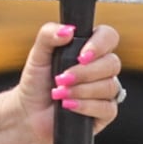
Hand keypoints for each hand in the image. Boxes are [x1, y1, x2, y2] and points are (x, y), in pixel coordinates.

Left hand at [17, 22, 121, 143]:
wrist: (30, 112)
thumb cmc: (37, 81)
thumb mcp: (37, 55)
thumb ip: (48, 35)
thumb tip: (68, 30)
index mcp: (90, 49)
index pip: (109, 37)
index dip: (100, 44)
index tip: (81, 56)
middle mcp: (102, 68)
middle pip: (112, 63)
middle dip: (85, 72)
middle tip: (61, 78)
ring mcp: (106, 91)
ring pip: (110, 86)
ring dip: (81, 90)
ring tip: (60, 94)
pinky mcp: (105, 113)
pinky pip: (108, 108)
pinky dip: (86, 106)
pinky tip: (69, 106)